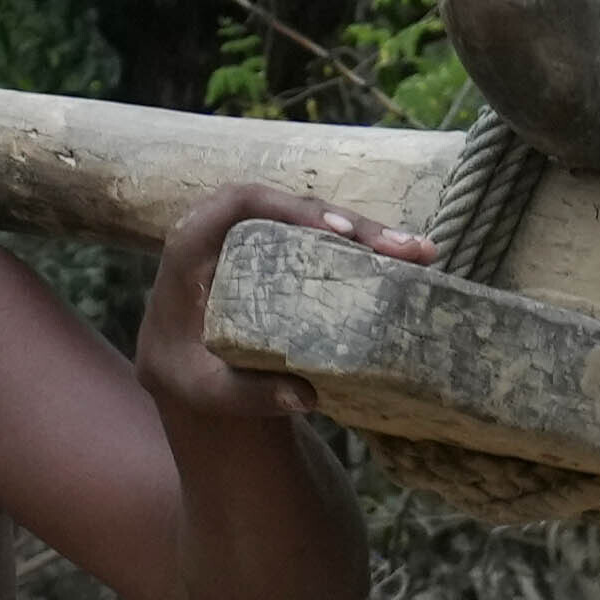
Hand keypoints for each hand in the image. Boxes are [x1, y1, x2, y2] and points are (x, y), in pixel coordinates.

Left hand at [132, 188, 438, 432]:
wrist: (179, 367)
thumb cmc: (183, 373)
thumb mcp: (205, 390)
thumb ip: (243, 394)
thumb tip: (303, 397)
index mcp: (194, 244)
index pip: (242, 203)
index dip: (291, 209)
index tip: (339, 233)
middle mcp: (230, 230)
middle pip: (294, 207)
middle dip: (354, 224)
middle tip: (402, 248)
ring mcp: (260, 238)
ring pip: (318, 220)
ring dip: (371, 234)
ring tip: (420, 253)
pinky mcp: (284, 252)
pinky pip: (326, 241)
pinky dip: (366, 252)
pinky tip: (407, 265)